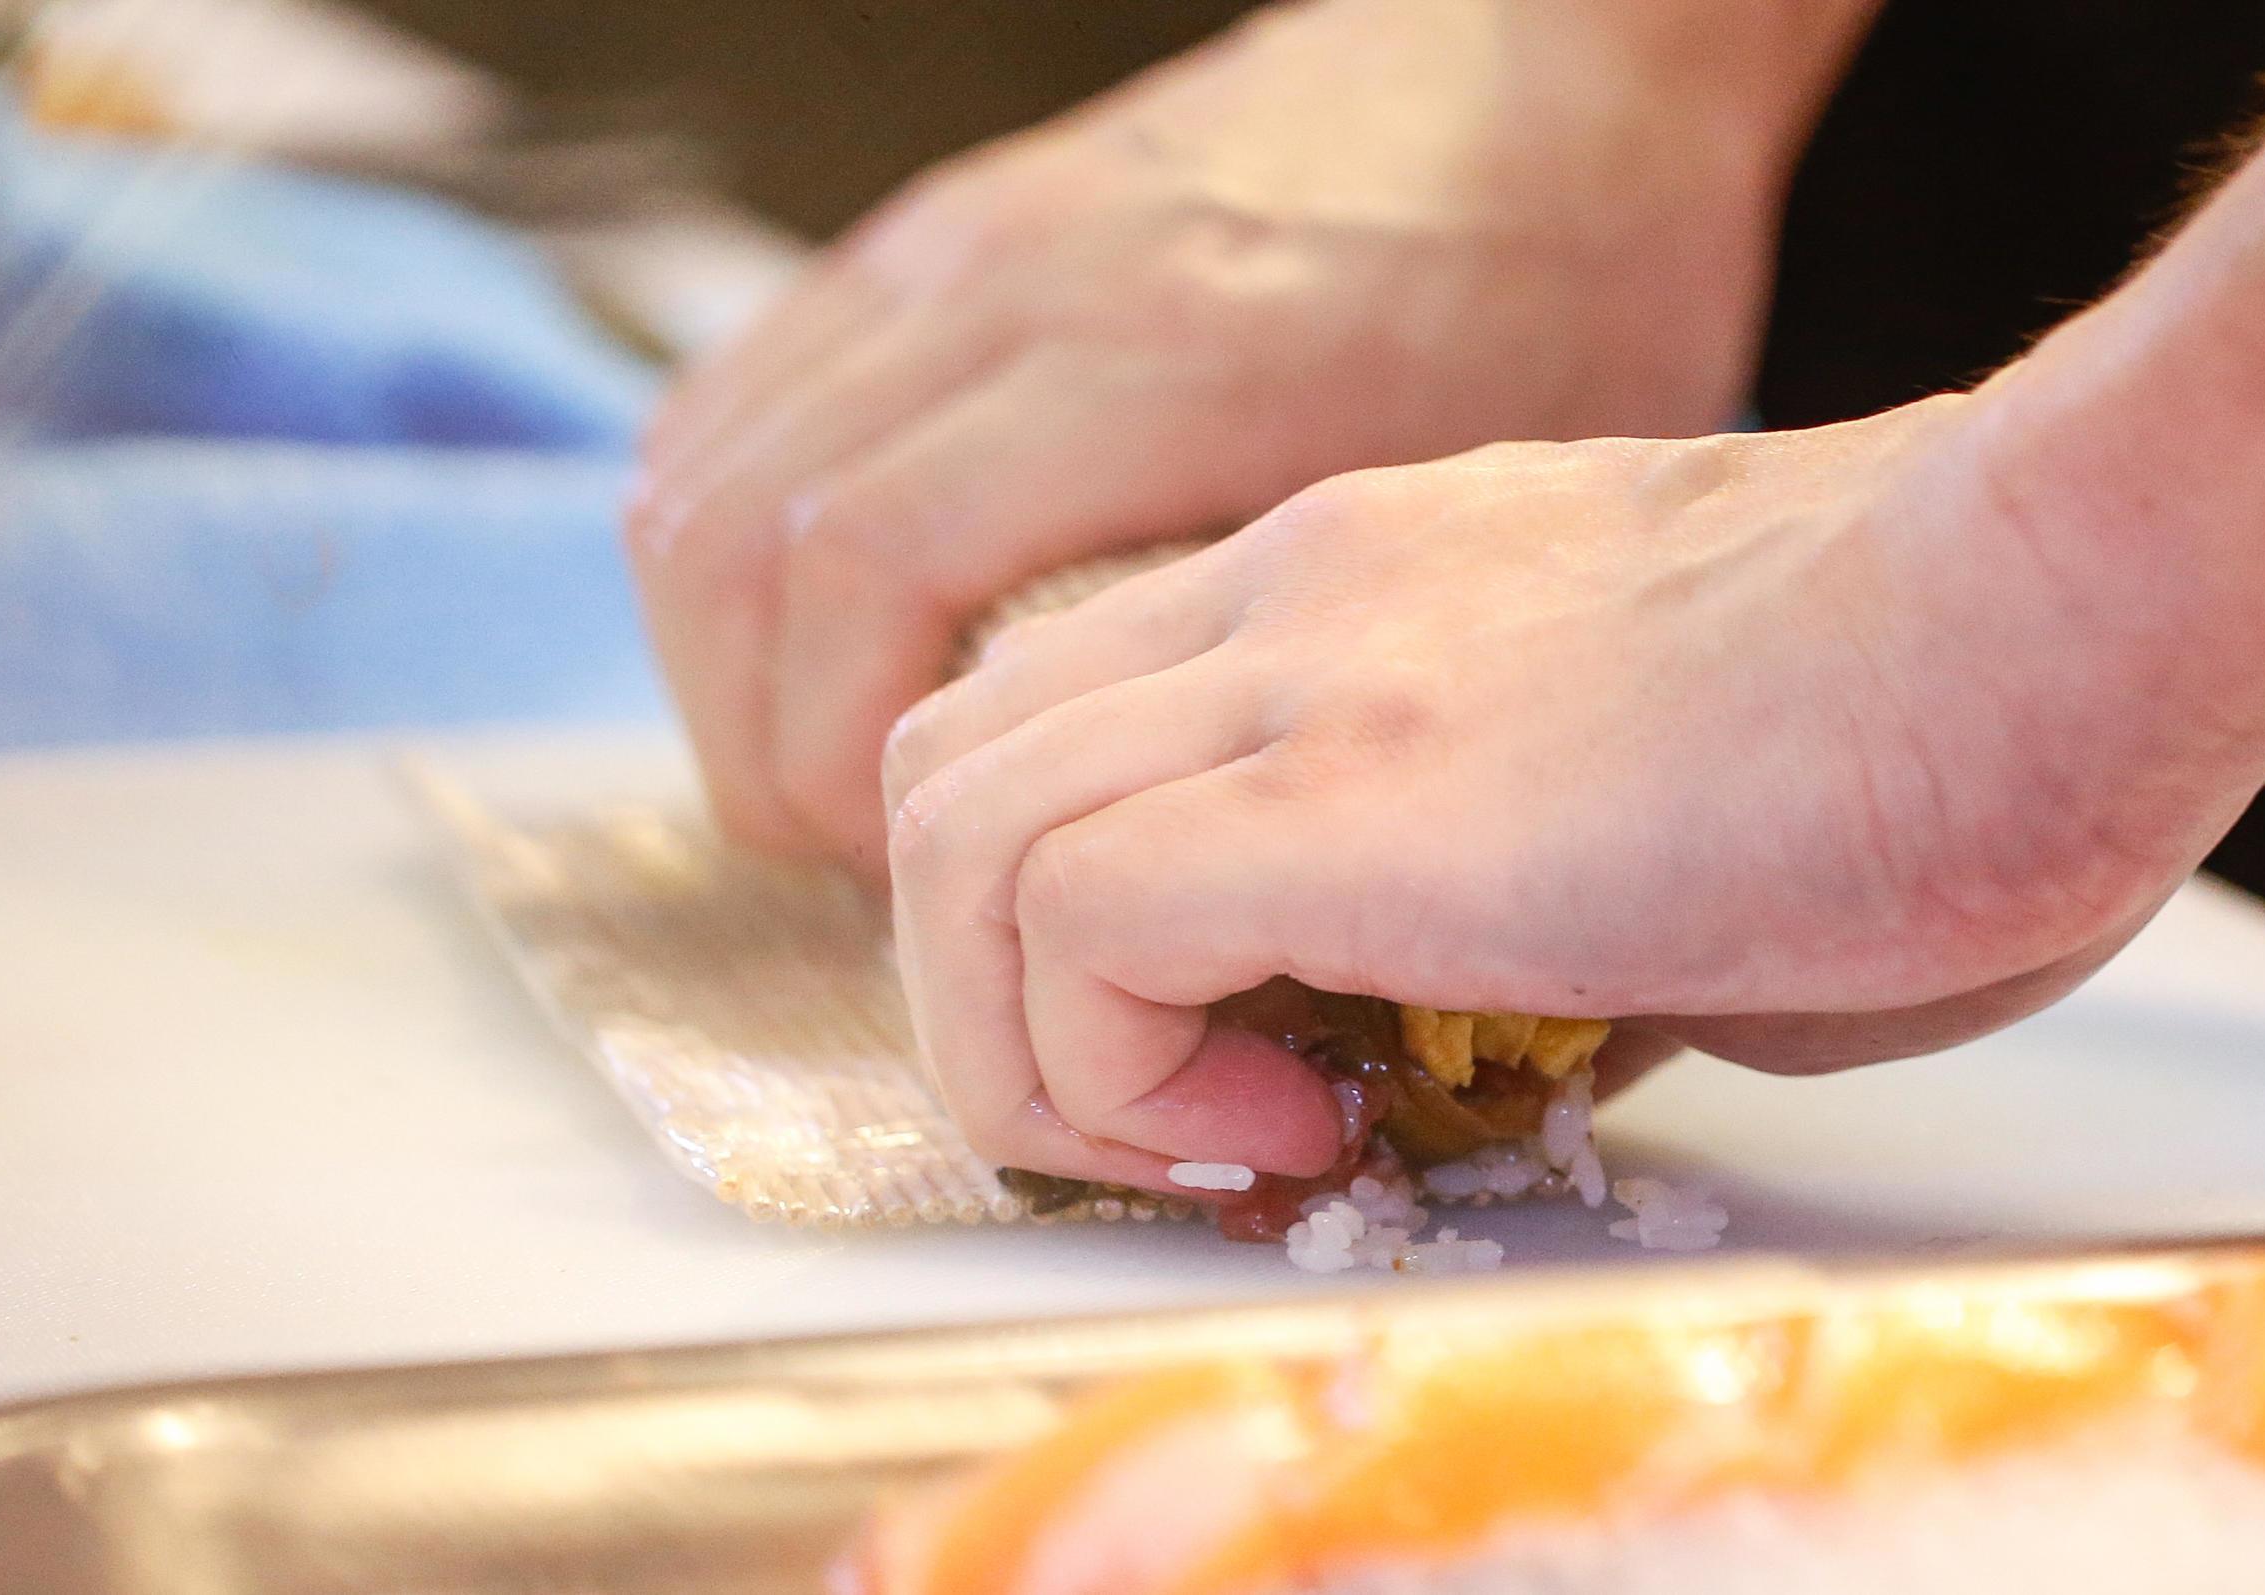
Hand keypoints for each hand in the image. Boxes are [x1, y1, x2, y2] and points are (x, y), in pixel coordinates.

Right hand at [626, 0, 1856, 872]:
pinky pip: (742, 393)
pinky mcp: (946, 222)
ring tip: (837, 770)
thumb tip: (1233, 869)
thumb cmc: (1563, 276)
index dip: (841, 760)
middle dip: (761, 746)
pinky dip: (734, 538)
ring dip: (726, 657)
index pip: (863, 568)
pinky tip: (822, 635)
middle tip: (866, 869)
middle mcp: (1020, 280)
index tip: (931, 880)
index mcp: (1159, 359)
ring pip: (701, 467)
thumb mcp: (1476, 506)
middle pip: (737, 539)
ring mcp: (962, 236)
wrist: (1557, 61)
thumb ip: (1323, 663)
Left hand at [873, 398, 2264, 1184]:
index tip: (1243, 1063)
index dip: (1080, 918)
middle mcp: (1303, 596)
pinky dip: (1110, 1065)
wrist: (2079, 601)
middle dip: (1002, 988)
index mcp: (1380, 580)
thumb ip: (1559, 901)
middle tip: (1181, 1117)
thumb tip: (1527, 1039)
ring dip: (1035, 1043)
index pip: (1080, 714)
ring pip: (956, 836)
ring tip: (1229, 1138)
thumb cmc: (1982, 700)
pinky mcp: (1349, 797)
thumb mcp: (1697, 803)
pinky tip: (1284, 1125)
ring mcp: (1309, 674)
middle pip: (960, 763)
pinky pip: (1067, 924)